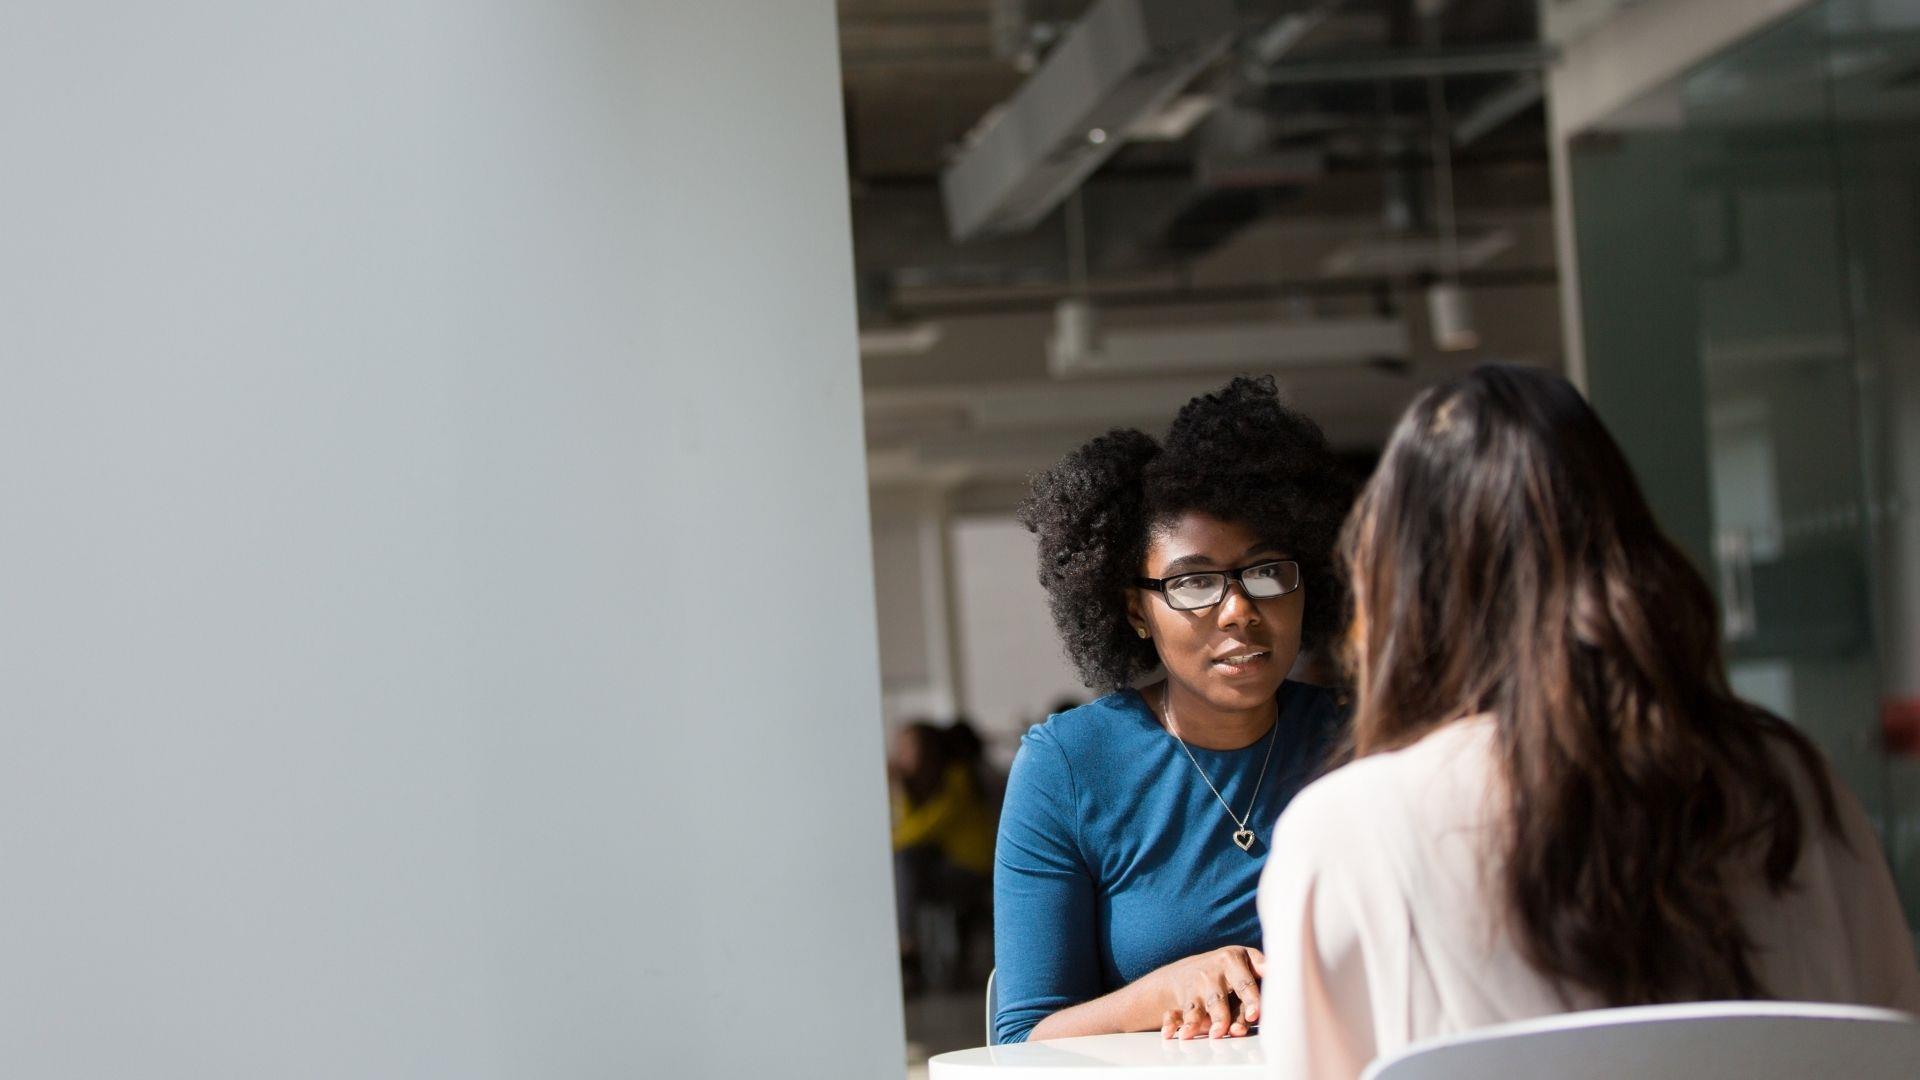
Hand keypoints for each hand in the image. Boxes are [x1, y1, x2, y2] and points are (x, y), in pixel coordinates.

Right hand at [1147, 946, 1264, 1039]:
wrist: (1188, 970)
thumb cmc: (1229, 973)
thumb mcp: (1247, 963)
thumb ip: (1263, 973)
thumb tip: (1282, 985)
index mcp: (1232, 960)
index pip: (1244, 984)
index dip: (1250, 999)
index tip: (1254, 1015)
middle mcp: (1212, 972)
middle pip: (1218, 998)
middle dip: (1221, 1016)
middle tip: (1228, 1032)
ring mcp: (1194, 985)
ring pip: (1196, 1007)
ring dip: (1195, 1022)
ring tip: (1194, 1035)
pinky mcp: (1181, 999)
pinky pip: (1173, 1013)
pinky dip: (1170, 1023)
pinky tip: (1169, 1034)